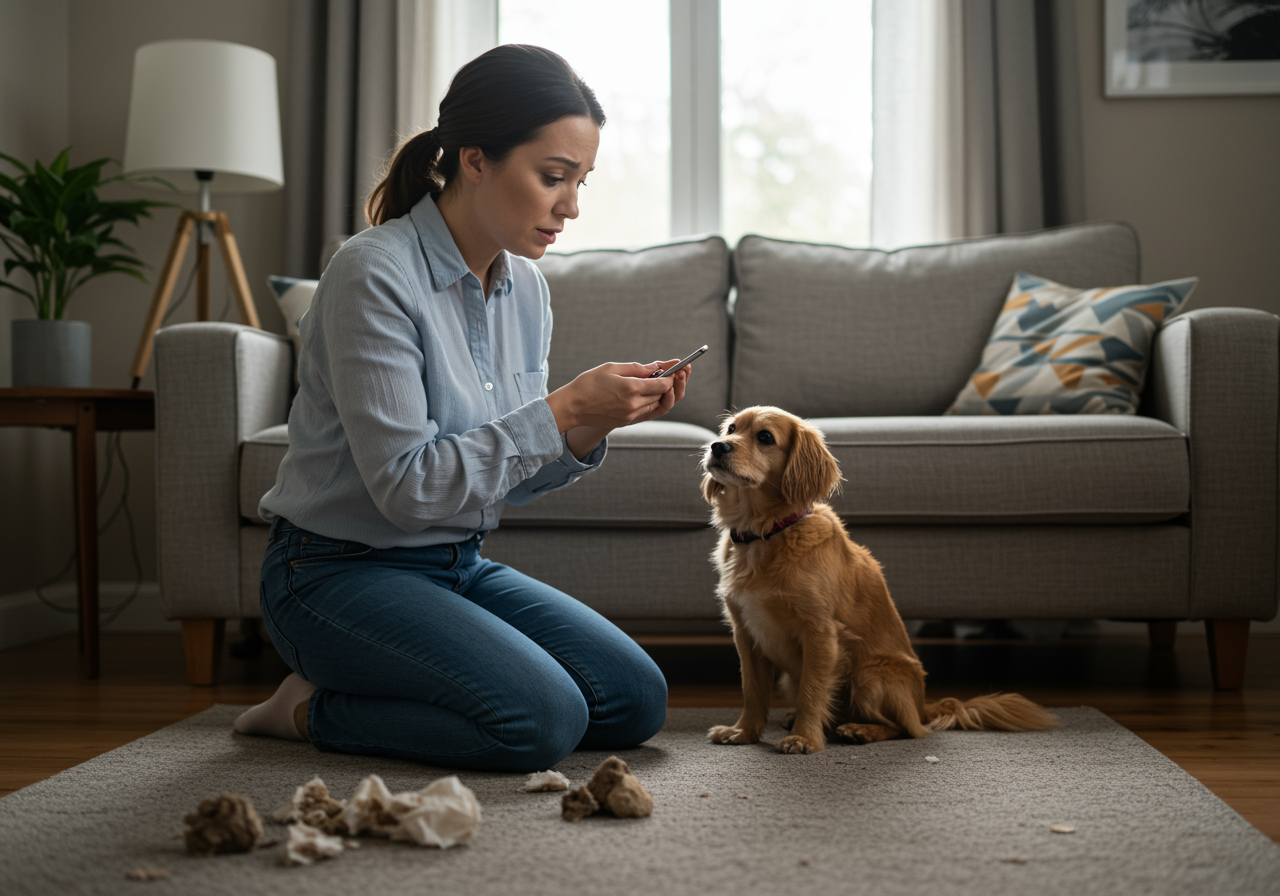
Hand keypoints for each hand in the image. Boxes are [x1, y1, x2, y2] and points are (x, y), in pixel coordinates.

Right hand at [546, 360, 690, 432]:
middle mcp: (633, 405)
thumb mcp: (612, 368)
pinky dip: (653, 403)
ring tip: (665, 382)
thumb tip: (655, 368)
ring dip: (662, 395)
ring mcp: (630, 416)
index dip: (672, 376)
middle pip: (662, 395)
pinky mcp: (626, 422)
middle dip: (670, 384)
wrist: (572, 407)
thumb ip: (636, 368)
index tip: (676, 368)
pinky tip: (652, 393)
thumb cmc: (588, 384)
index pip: (662, 384)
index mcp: (630, 389)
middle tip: (676, 373)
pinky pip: (647, 413)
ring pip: (657, 406)